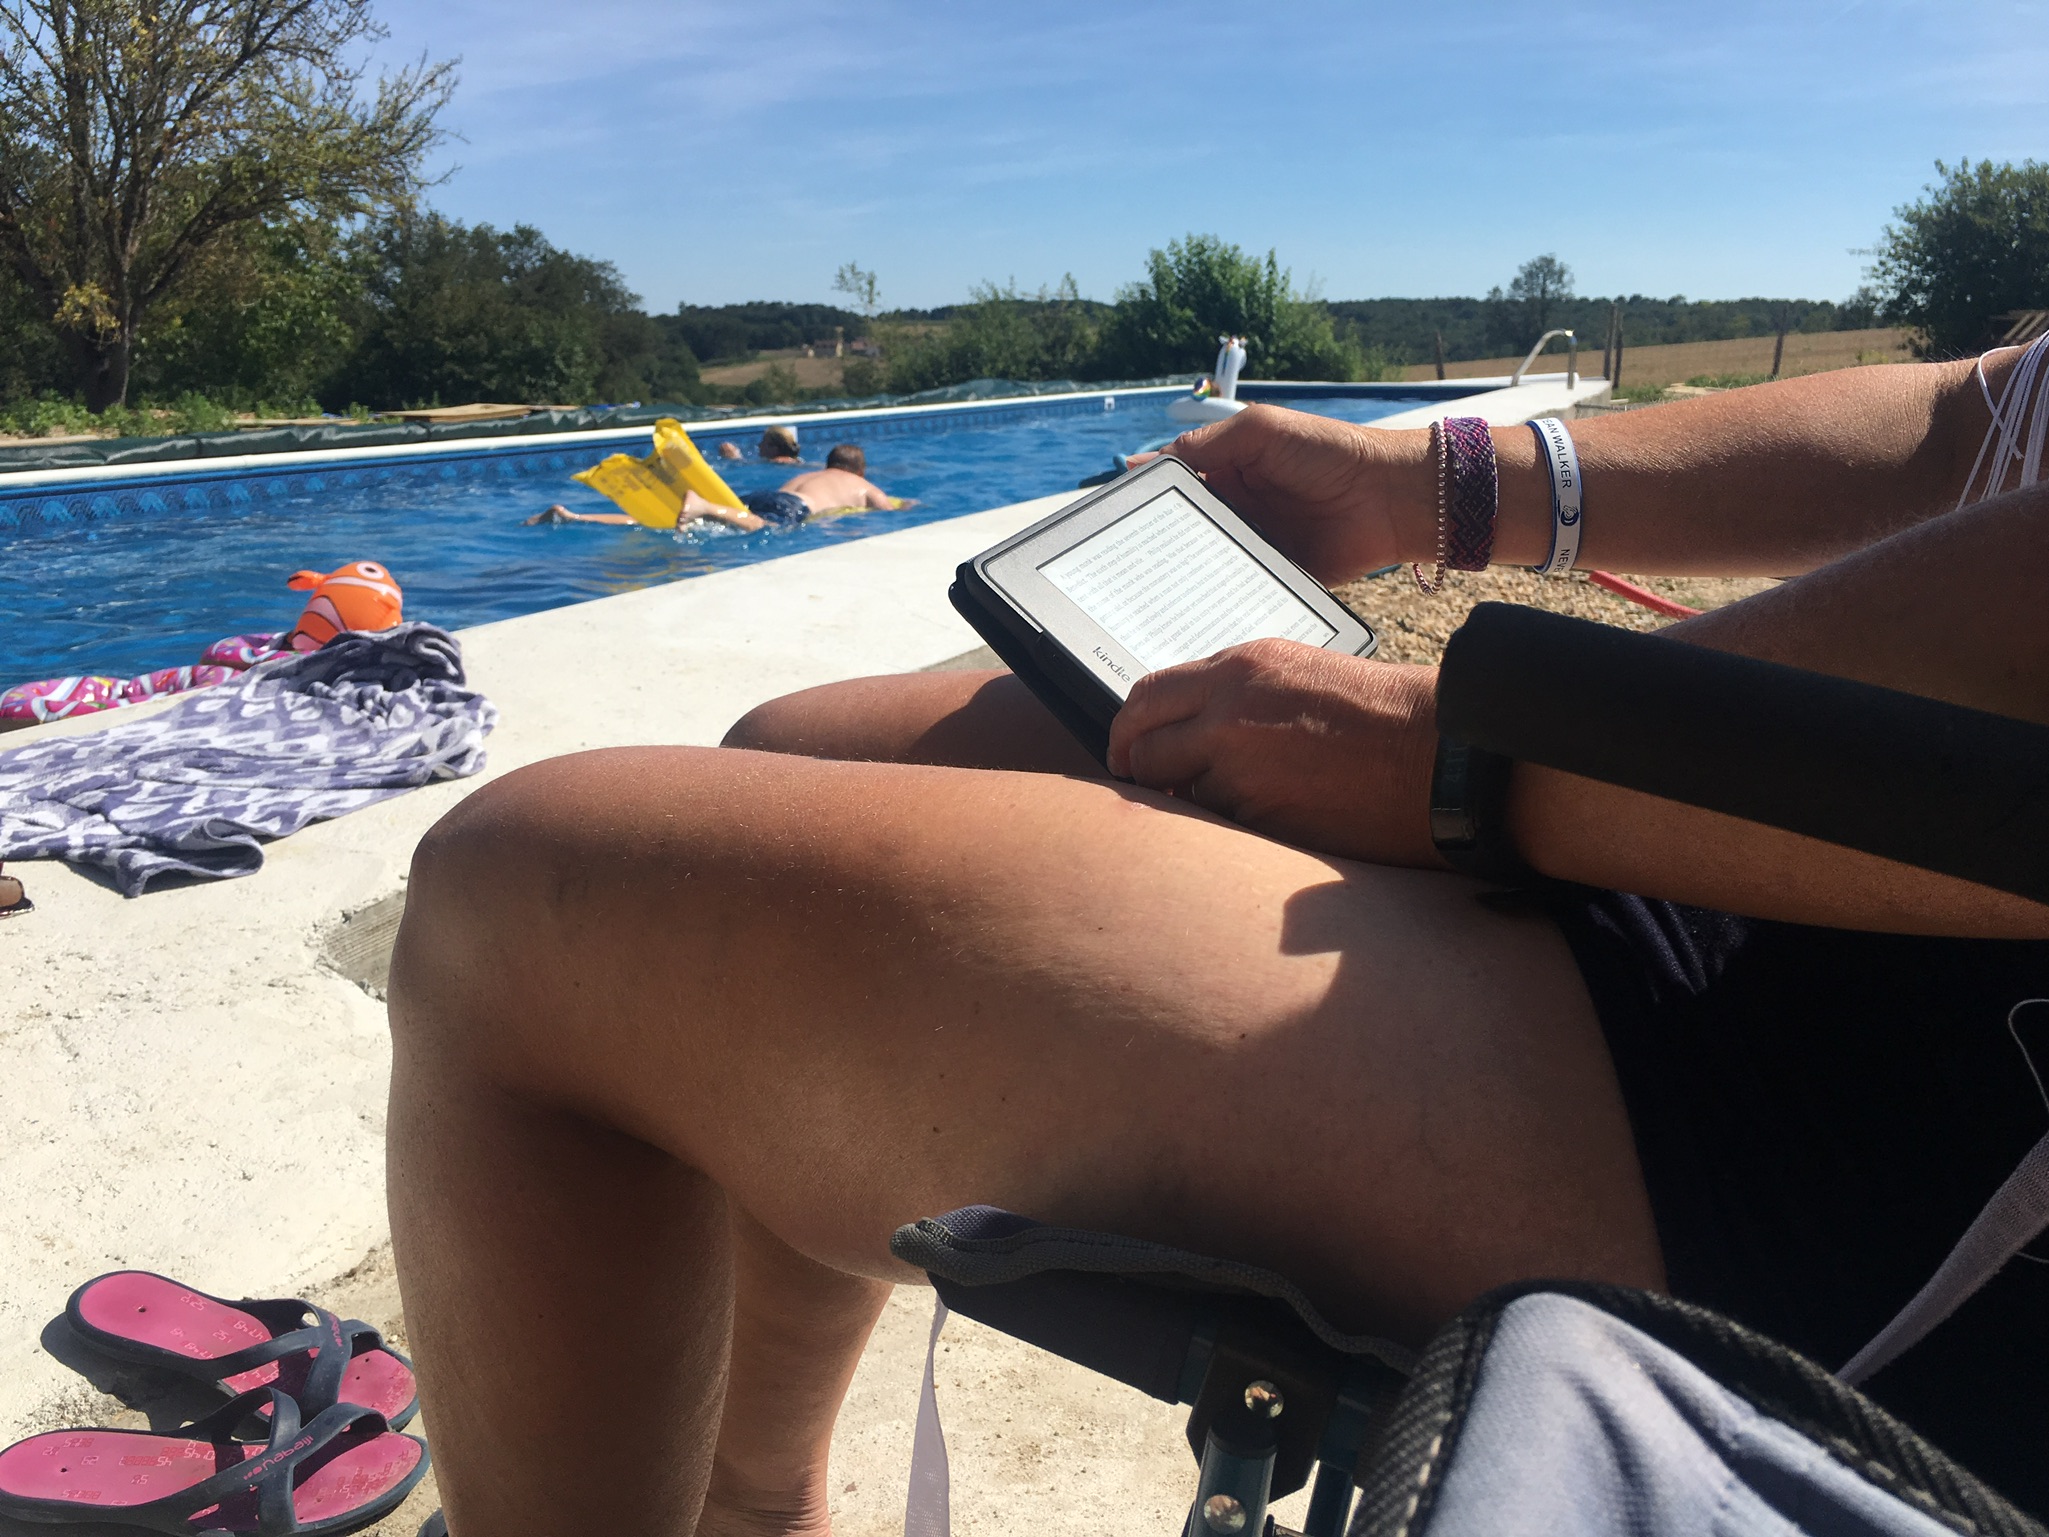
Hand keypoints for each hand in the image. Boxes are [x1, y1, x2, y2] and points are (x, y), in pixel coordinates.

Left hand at [1106, 639, 1445, 866]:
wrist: (1440, 755)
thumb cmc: (1383, 714)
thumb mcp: (1298, 675)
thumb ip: (1236, 696)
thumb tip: (1190, 728)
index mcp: (1240, 668)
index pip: (1148, 696)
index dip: (1130, 730)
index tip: (1129, 750)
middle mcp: (1228, 713)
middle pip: (1142, 748)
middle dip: (1140, 771)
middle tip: (1148, 788)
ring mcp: (1241, 769)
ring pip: (1177, 795)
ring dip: (1189, 805)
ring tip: (1231, 804)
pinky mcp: (1261, 819)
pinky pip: (1218, 829)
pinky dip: (1225, 833)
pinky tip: (1261, 824)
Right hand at [1149, 405, 1428, 583]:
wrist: (1389, 497)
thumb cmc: (1328, 451)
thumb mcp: (1261, 430)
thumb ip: (1207, 444)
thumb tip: (1144, 462)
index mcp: (1229, 470)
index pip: (1177, 485)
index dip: (1148, 498)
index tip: (1115, 516)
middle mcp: (1237, 508)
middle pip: (1186, 529)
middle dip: (1159, 542)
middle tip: (1124, 563)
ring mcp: (1255, 545)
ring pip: (1208, 562)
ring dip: (1186, 573)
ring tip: (1149, 591)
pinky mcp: (1274, 576)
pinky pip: (1241, 589)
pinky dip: (1222, 597)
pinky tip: (1194, 609)